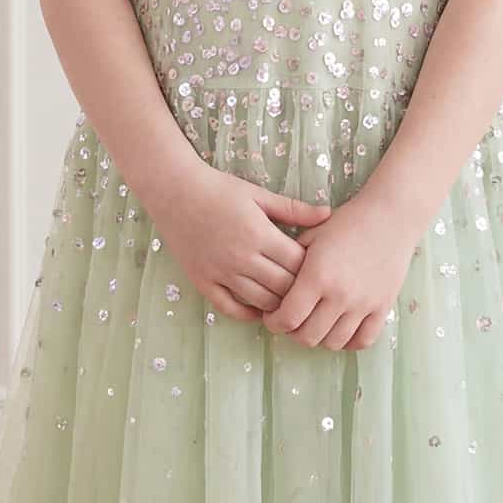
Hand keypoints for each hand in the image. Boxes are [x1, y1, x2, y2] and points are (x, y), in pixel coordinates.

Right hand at [150, 164, 332, 322]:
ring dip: (278, 304)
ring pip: (260, 302)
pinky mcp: (203, 281)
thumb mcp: (259, 194)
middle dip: (299, 290)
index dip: (312, 269)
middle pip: (283, 287)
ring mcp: (221, 272)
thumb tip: (328, 214)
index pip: (297, 264)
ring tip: (289, 301)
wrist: (175, 191)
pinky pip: (230, 308)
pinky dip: (249, 314)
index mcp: (259, 234)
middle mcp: (241, 257)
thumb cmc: (220, 189)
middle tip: (310, 289)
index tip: (319, 268)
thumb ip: (294, 209)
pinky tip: (261, 309)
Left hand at [262, 188, 418, 350]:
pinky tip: (340, 329)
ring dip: (319, 337)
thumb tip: (274, 288)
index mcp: (317, 275)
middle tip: (292, 320)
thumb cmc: (347, 222)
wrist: (389, 216)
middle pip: (307, 337)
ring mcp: (364, 304)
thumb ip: (291, 264)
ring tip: (315, 323)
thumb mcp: (312, 236)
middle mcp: (340, 295)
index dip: (274, 323)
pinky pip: (363, 341)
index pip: (287, 318)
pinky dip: (348, 341)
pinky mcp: (383, 307)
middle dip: (293, 332)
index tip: (273, 317)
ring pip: (333, 343)